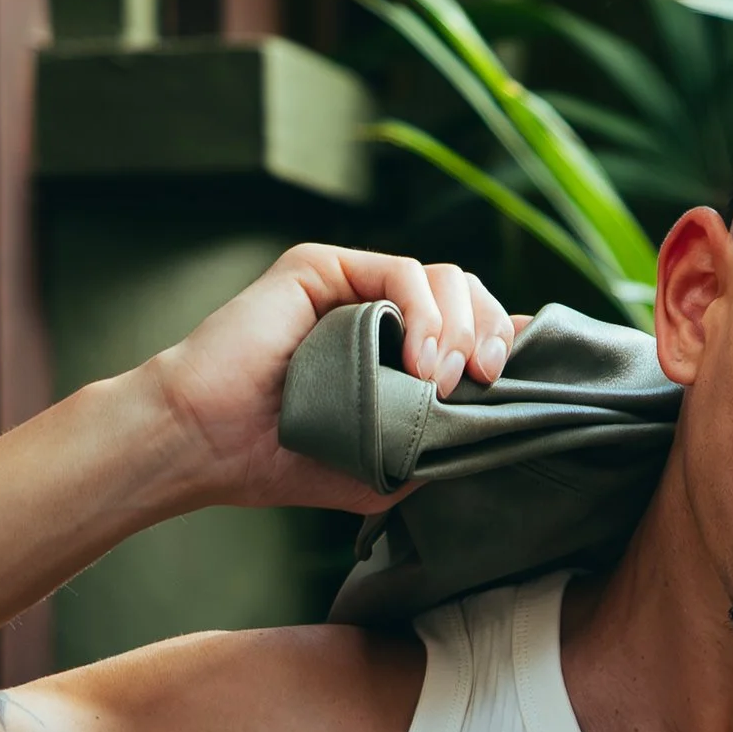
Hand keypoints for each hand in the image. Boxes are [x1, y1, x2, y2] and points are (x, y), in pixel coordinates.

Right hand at [143, 243, 518, 514]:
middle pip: (469, 294)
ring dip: (462, 327)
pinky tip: (422, 361)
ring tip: (446, 381)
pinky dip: (427, 314)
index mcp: (396, 350)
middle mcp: (379, 311)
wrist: (211, 444)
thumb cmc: (288, 461)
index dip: (506, 343)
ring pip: (445, 277)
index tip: (521, 382)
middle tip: (489, 381)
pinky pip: (401, 271)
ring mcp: (350, 286)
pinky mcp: (322, 267)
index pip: (473, 327)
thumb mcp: (389, 464)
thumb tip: (504, 421)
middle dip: (493, 334)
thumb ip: (443, 438)